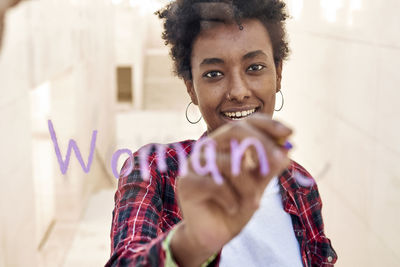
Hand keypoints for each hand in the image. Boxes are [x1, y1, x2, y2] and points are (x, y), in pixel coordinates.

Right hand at [171, 114, 291, 266]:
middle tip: (280, 159)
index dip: (267, 124)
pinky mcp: (187, 182)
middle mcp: (208, 149)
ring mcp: (195, 164)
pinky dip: (231, 199)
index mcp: (224, 145)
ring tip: (254, 204)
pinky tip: (232, 209)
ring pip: (229, 163)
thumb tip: (287, 149)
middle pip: (234, 130)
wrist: (214, 236)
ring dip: (248, 186)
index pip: (244, 123)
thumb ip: (269, 168)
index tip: (289, 133)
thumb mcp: (258, 187)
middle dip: (262, 144)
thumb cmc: (235, 207)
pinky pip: (215, 184)